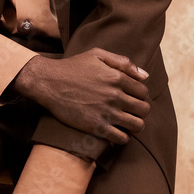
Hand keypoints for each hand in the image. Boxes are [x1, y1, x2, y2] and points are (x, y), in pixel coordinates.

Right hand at [12, 48, 149, 143]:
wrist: (49, 82)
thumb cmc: (72, 67)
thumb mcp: (97, 55)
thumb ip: (123, 62)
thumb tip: (145, 75)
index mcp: (117, 78)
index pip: (143, 92)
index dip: (140, 95)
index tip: (132, 97)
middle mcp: (115, 96)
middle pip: (144, 110)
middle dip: (140, 111)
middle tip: (131, 111)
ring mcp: (106, 112)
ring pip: (137, 126)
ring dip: (134, 125)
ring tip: (126, 122)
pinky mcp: (96, 127)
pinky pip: (121, 138)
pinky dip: (122, 137)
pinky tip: (115, 131)